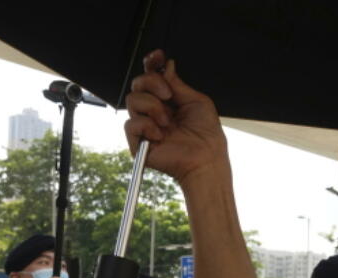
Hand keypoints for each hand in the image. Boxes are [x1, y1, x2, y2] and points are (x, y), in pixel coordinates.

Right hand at [124, 51, 227, 184]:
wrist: (206, 159)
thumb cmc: (207, 136)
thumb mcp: (197, 102)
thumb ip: (178, 83)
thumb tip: (167, 66)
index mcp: (169, 101)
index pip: (152, 77)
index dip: (152, 64)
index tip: (157, 56)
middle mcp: (155, 111)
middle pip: (138, 83)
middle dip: (152, 83)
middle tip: (168, 95)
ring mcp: (146, 125)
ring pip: (132, 100)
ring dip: (152, 107)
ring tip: (168, 122)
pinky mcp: (138, 142)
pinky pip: (130, 123)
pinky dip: (146, 126)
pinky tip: (160, 135)